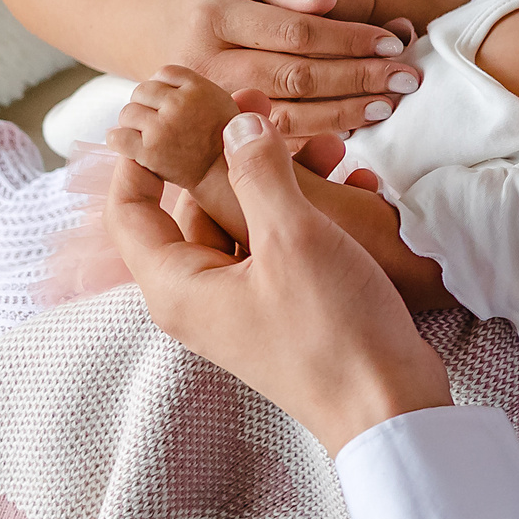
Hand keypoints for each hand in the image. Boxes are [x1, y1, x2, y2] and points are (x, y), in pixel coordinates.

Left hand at [108, 111, 450, 455]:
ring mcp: (244, 304)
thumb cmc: (332, 331)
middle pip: (196, 210)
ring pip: (246, 224)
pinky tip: (354, 190)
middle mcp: (202, 296)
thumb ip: (259, 174)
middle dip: (234, 158)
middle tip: (268, 114)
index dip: (141, 160)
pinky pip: (280, 246)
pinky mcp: (285, 307)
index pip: (130, 212)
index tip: (166, 117)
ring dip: (282, 182)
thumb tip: (235, 125)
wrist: (388, 404)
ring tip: (332, 151)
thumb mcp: (294, 239)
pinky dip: (307, 214)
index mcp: (179, 286)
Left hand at [109, 66, 240, 190]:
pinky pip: (117, 137)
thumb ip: (204, 89)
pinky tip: (130, 145)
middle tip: (154, 121)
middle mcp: (179, 104)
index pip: (164, 73)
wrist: (223, 177)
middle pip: (141, 90)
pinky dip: (119, 141)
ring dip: (132, 124)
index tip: (166, 101)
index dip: (162, 87)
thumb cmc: (225, 142)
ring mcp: (162, 128)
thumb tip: (186, 81)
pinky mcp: (148, 151)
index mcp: (199, 89)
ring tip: (147, 134)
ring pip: (127, 113)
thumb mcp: (225, 105)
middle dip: (144, 104)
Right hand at [146, 0, 423, 137]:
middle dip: (359, 79)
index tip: (392, 42)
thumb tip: (327, 0)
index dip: (348, 39)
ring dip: (345, 113)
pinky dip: (316, 135)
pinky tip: (354, 127)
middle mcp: (208, 65)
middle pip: (296, 77)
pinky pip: (271, 138)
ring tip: (389, 104)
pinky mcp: (214, 130)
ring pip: (286, 115)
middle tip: (408, 78)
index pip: (296, 33)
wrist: (144, 31)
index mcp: (216, 18)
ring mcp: (208, 104)